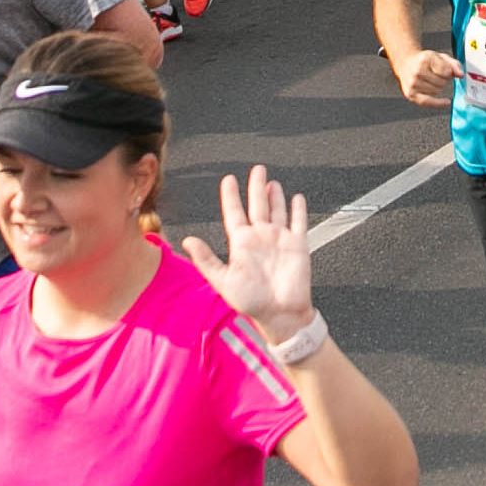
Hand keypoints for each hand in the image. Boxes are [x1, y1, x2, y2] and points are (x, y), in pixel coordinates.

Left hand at [177, 166, 317, 341]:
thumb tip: (188, 241)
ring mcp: (279, 240)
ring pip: (277, 210)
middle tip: (257, 170)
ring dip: (275, 196)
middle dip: (256, 186)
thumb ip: (206, 260)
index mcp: (241, 244)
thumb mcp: (223, 281)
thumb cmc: (251, 302)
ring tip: (272, 182)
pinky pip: (298, 222)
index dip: (231, 196)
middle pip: (257, 205)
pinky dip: (298, 209)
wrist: (280, 315)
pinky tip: (297, 198)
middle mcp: (260, 238)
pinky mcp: (297, 245)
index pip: (235, 213)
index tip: (228, 180)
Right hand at [391, 46, 463, 106]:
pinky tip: (446, 102)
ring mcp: (413, 83)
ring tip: (432, 81)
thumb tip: (461, 75)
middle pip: (442, 82)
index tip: (446, 70)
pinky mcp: (411, 94)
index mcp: (426, 59)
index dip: (449, 72)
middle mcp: (418, 71)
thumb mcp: (440, 57)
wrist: (406, 63)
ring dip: (439, 87)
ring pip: (437, 91)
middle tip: (438, 75)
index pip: (446, 71)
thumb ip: (454, 64)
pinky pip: (427, 102)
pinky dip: (438, 103)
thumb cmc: (425, 60)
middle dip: (444, 80)